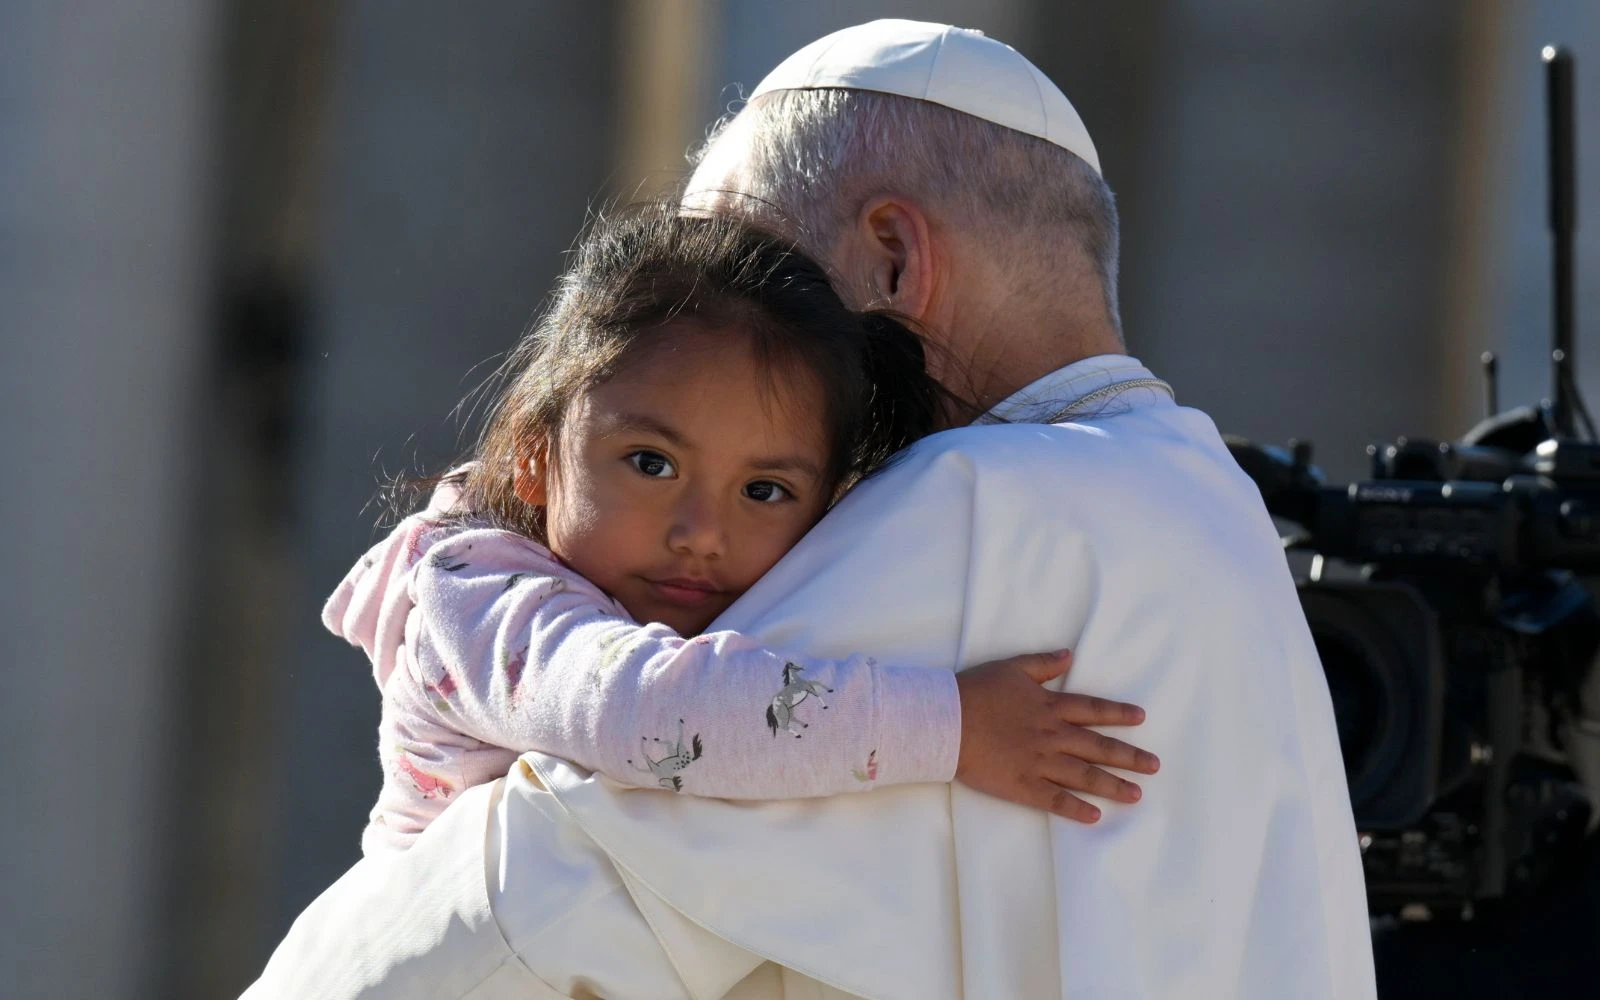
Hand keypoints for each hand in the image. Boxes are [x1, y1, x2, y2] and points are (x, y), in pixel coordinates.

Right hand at [954, 649, 1157, 822]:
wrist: (947, 721)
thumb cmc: (975, 691)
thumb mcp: (1011, 668)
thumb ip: (1042, 664)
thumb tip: (1068, 655)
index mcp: (1049, 706)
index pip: (1093, 710)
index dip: (1118, 714)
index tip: (1141, 718)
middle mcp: (1052, 735)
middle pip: (1099, 747)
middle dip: (1129, 756)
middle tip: (1155, 766)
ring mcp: (1040, 762)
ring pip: (1084, 776)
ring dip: (1113, 785)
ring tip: (1136, 794)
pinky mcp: (1023, 785)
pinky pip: (1055, 800)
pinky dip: (1076, 809)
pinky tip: (1095, 816)